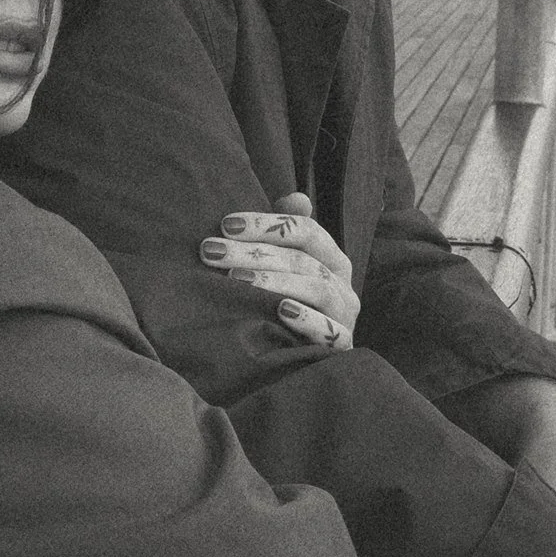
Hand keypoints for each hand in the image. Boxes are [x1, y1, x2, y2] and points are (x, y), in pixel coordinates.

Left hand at [199, 192, 357, 351]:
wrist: (301, 360)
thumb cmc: (288, 304)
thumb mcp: (283, 267)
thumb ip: (284, 233)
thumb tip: (295, 196)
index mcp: (331, 257)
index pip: (305, 230)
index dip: (265, 223)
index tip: (225, 225)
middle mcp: (343, 283)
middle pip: (302, 259)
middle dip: (255, 252)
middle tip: (211, 251)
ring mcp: (344, 314)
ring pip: (316, 288)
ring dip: (274, 281)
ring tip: (236, 278)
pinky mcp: (342, 346)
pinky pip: (329, 330)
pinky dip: (306, 319)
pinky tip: (280, 311)